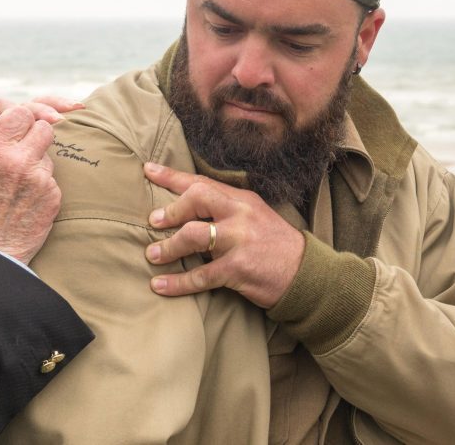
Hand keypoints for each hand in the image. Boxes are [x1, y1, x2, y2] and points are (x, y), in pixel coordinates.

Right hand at [0, 95, 83, 195]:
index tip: (17, 128)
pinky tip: (27, 201)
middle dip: (36, 136)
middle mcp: (19, 161)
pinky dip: (43, 187)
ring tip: (19, 186)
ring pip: (48, 156)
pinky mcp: (53, 196)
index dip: (20, 120)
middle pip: (44, 128)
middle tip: (25, 150)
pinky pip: (52, 180)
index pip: (21, 112)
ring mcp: (40, 179)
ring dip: (37, 165)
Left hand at [142, 162, 305, 308]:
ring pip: (193, 236)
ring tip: (152, 255)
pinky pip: (200, 275)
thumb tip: (187, 207)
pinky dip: (176, 282)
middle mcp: (240, 215)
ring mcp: (239, 241)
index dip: (172, 176)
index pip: (203, 182)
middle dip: (171, 210)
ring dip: (168, 246)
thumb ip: (226, 209)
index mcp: (242, 200)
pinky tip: (159, 285)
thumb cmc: (275, 246)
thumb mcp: (256, 216)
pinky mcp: (238, 269)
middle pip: (197, 199)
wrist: (306, 275)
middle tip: (152, 220)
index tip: (148, 170)